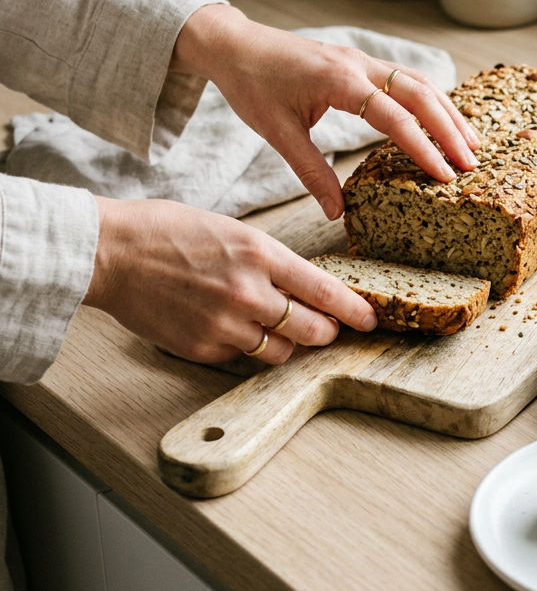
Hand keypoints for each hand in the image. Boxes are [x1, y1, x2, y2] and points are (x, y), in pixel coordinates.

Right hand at [84, 197, 376, 364]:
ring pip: (280, 352)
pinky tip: (227, 326)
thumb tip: (302, 288)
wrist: (113, 253)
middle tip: (326, 329)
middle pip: (312, 331)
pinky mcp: (202, 349)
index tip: (369, 319)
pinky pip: (241, 358)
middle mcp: (250, 293)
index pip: (325, 291)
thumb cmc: (169, 231)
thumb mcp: (234, 232)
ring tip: (272, 327)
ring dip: (286, 344)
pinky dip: (244, 348)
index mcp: (262, 254)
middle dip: (325, 332)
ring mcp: (226, 325)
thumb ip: (271, 262)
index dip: (354, 310)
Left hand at [170, 5, 479, 219]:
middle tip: (472, 162)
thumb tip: (336, 212)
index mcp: (338, 80)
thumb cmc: (251, 84)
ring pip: (419, 82)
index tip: (444, 174)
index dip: (422, 147)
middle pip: (420, 93)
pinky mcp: (361, 61)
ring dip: (447, 112)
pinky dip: (431, 98)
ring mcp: (362, 59)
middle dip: (450, 129)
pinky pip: (406, 78)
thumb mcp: (276, 133)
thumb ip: (310, 172)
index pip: (393, 116)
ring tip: (472, 142)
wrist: (234, 44)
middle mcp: (358, 64)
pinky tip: (443, 118)